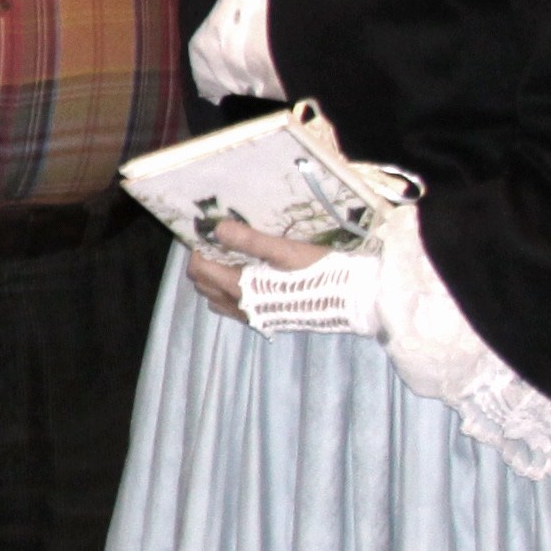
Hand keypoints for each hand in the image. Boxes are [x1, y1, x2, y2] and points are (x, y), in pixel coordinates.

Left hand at [183, 215, 320, 318]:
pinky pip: (236, 311)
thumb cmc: (317, 270)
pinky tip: (248, 282)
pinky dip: (230, 296)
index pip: (201, 272)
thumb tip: (217, 228)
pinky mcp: (269, 322)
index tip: (206, 237)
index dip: (197, 253)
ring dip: (215, 283)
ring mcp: (256, 318)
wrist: (352, 299)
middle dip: (203, 267)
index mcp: (241, 289)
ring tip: (230, 263)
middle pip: (205, 288)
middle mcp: (243, 308)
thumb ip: (249, 240)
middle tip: (216, 247)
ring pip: (218, 302)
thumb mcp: (284, 250)